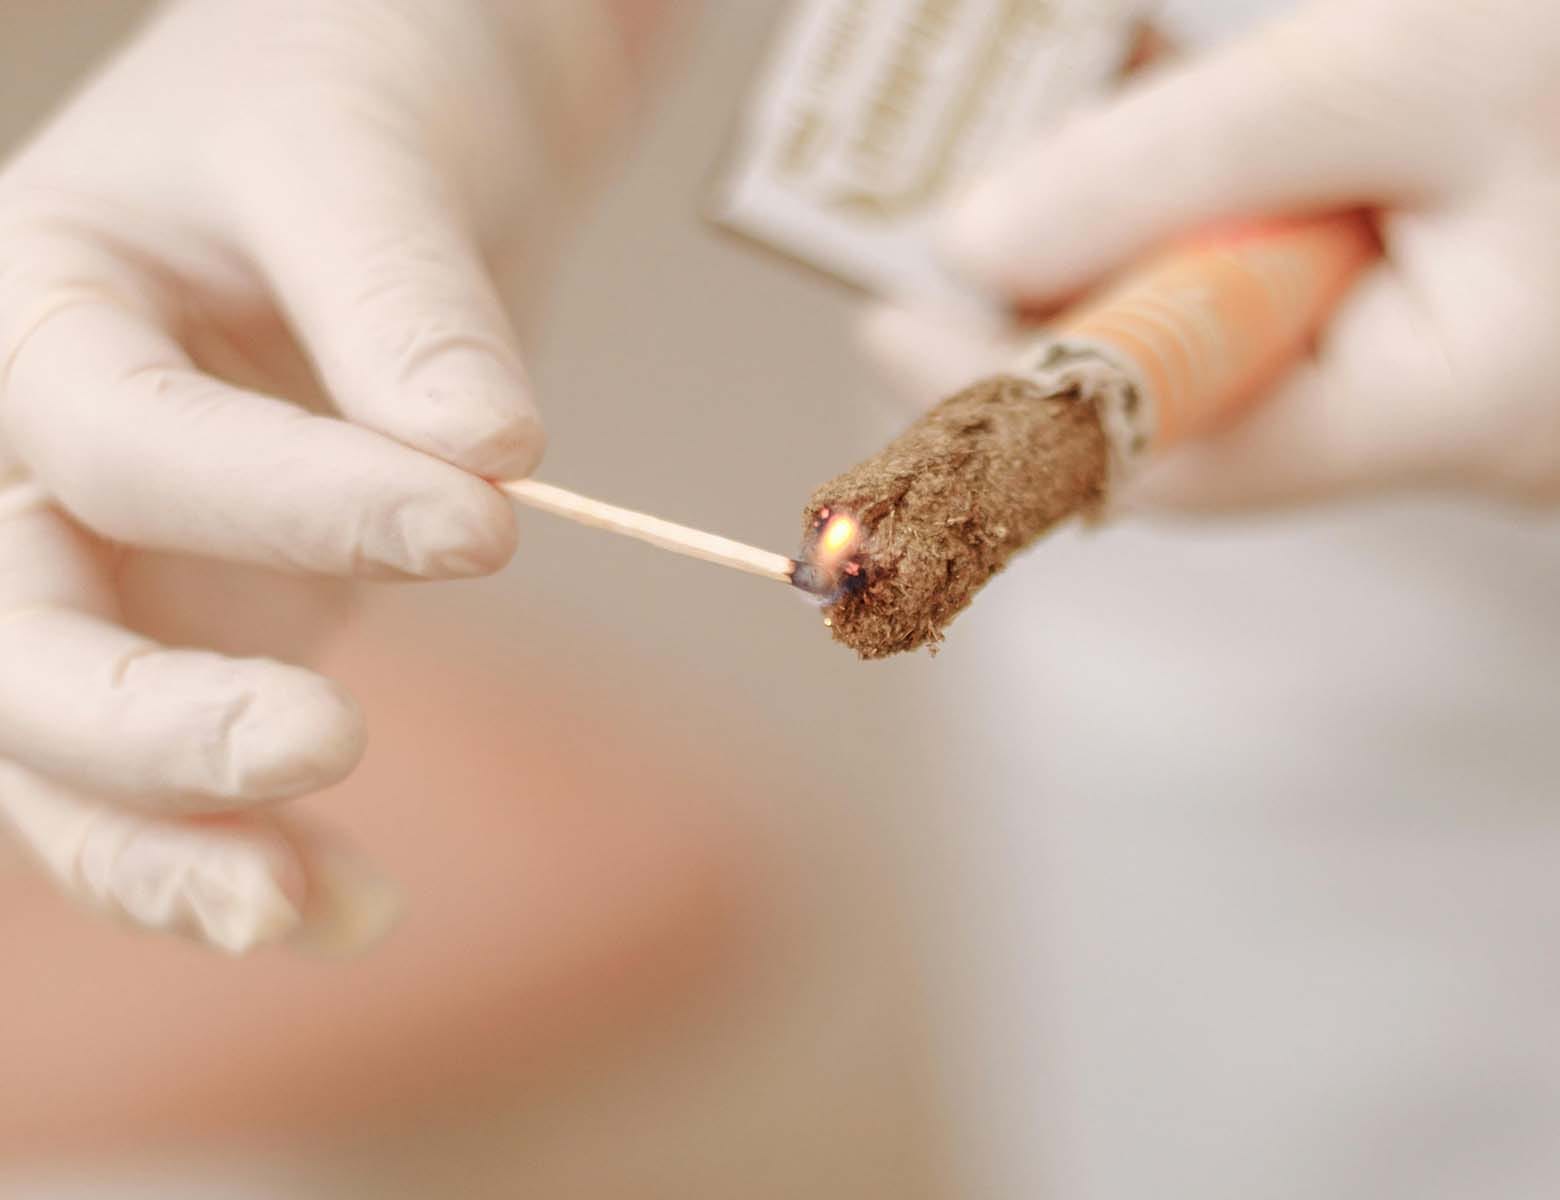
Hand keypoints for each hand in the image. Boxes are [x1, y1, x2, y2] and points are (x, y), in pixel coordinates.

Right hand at [0, 0, 657, 951]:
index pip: (123, 438)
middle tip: (323, 747)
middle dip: (153, 721)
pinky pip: (179, 764)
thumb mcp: (365, 148)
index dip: (292, 498)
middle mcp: (31, 446)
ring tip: (324, 911)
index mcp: (30, 302)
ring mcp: (109, 551)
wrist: (384, 114)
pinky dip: (238, 852)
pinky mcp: (201, 615)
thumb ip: (404, 296)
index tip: (485, 519)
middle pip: (15, 634)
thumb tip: (482, 450)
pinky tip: (349, 905)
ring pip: (65, 744)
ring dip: (171, 849)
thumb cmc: (350, 89)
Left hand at [863, 0, 1559, 508]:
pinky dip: (1233, 253)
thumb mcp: (1363, 72)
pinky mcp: (1494, 339)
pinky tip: (1173, 190)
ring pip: (1260, 366)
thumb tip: (977, 250)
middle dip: (1072, 332)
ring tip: (1041, 201)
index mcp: (1483, 412)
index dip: (1019, 408)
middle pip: (1217, 420)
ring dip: (1150, 280)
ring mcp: (1499, 400)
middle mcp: (1493, 442)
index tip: (880, 328)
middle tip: (931, 249)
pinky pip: (1316, 320)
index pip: (1188, 460)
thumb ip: (1154, 173)